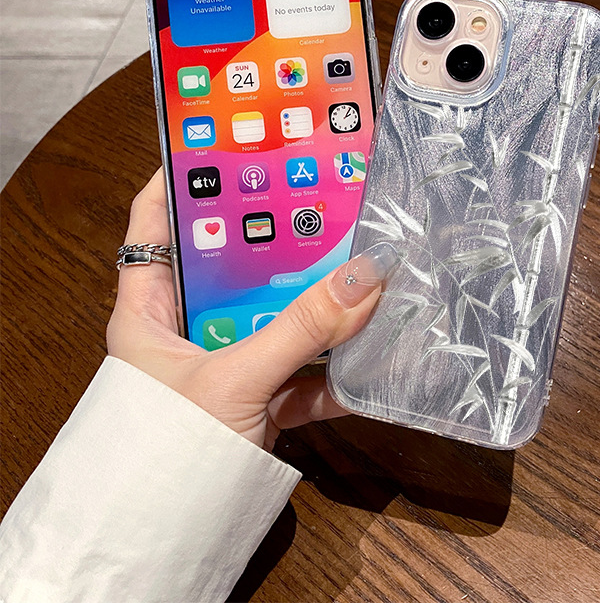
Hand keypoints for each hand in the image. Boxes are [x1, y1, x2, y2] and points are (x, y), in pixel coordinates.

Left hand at [107, 169, 396, 450]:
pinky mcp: (265, 394)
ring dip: (318, 294)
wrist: (179, 533)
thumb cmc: (169, 450)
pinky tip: (373, 332)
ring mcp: (232, 359)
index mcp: (150, 308)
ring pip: (279, 310)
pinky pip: (307, 363)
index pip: (157, 222)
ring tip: (358, 250)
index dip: (186, 176)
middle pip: (235, 261)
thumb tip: (367, 275)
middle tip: (318, 188)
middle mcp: (190, 326)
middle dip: (278, 231)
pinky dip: (338, 356)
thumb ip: (300, 328)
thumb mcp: (231, 378)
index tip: (229, 142)